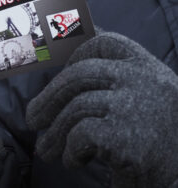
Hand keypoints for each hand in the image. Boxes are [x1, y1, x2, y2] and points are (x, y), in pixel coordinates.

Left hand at [26, 32, 177, 187]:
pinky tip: (75, 161)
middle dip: (50, 97)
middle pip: (80, 74)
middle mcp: (146, 81)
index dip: (77, 51)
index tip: (61, 67)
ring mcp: (135, 106)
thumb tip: (76, 32)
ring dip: (55, 131)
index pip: (106, 42)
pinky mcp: (124, 136)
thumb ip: (116, 76)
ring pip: (76, 106)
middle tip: (34, 119)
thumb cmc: (160, 147)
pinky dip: (71, 150)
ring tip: (47, 150)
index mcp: (151, 70)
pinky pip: (80, 134)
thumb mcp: (147, 101)